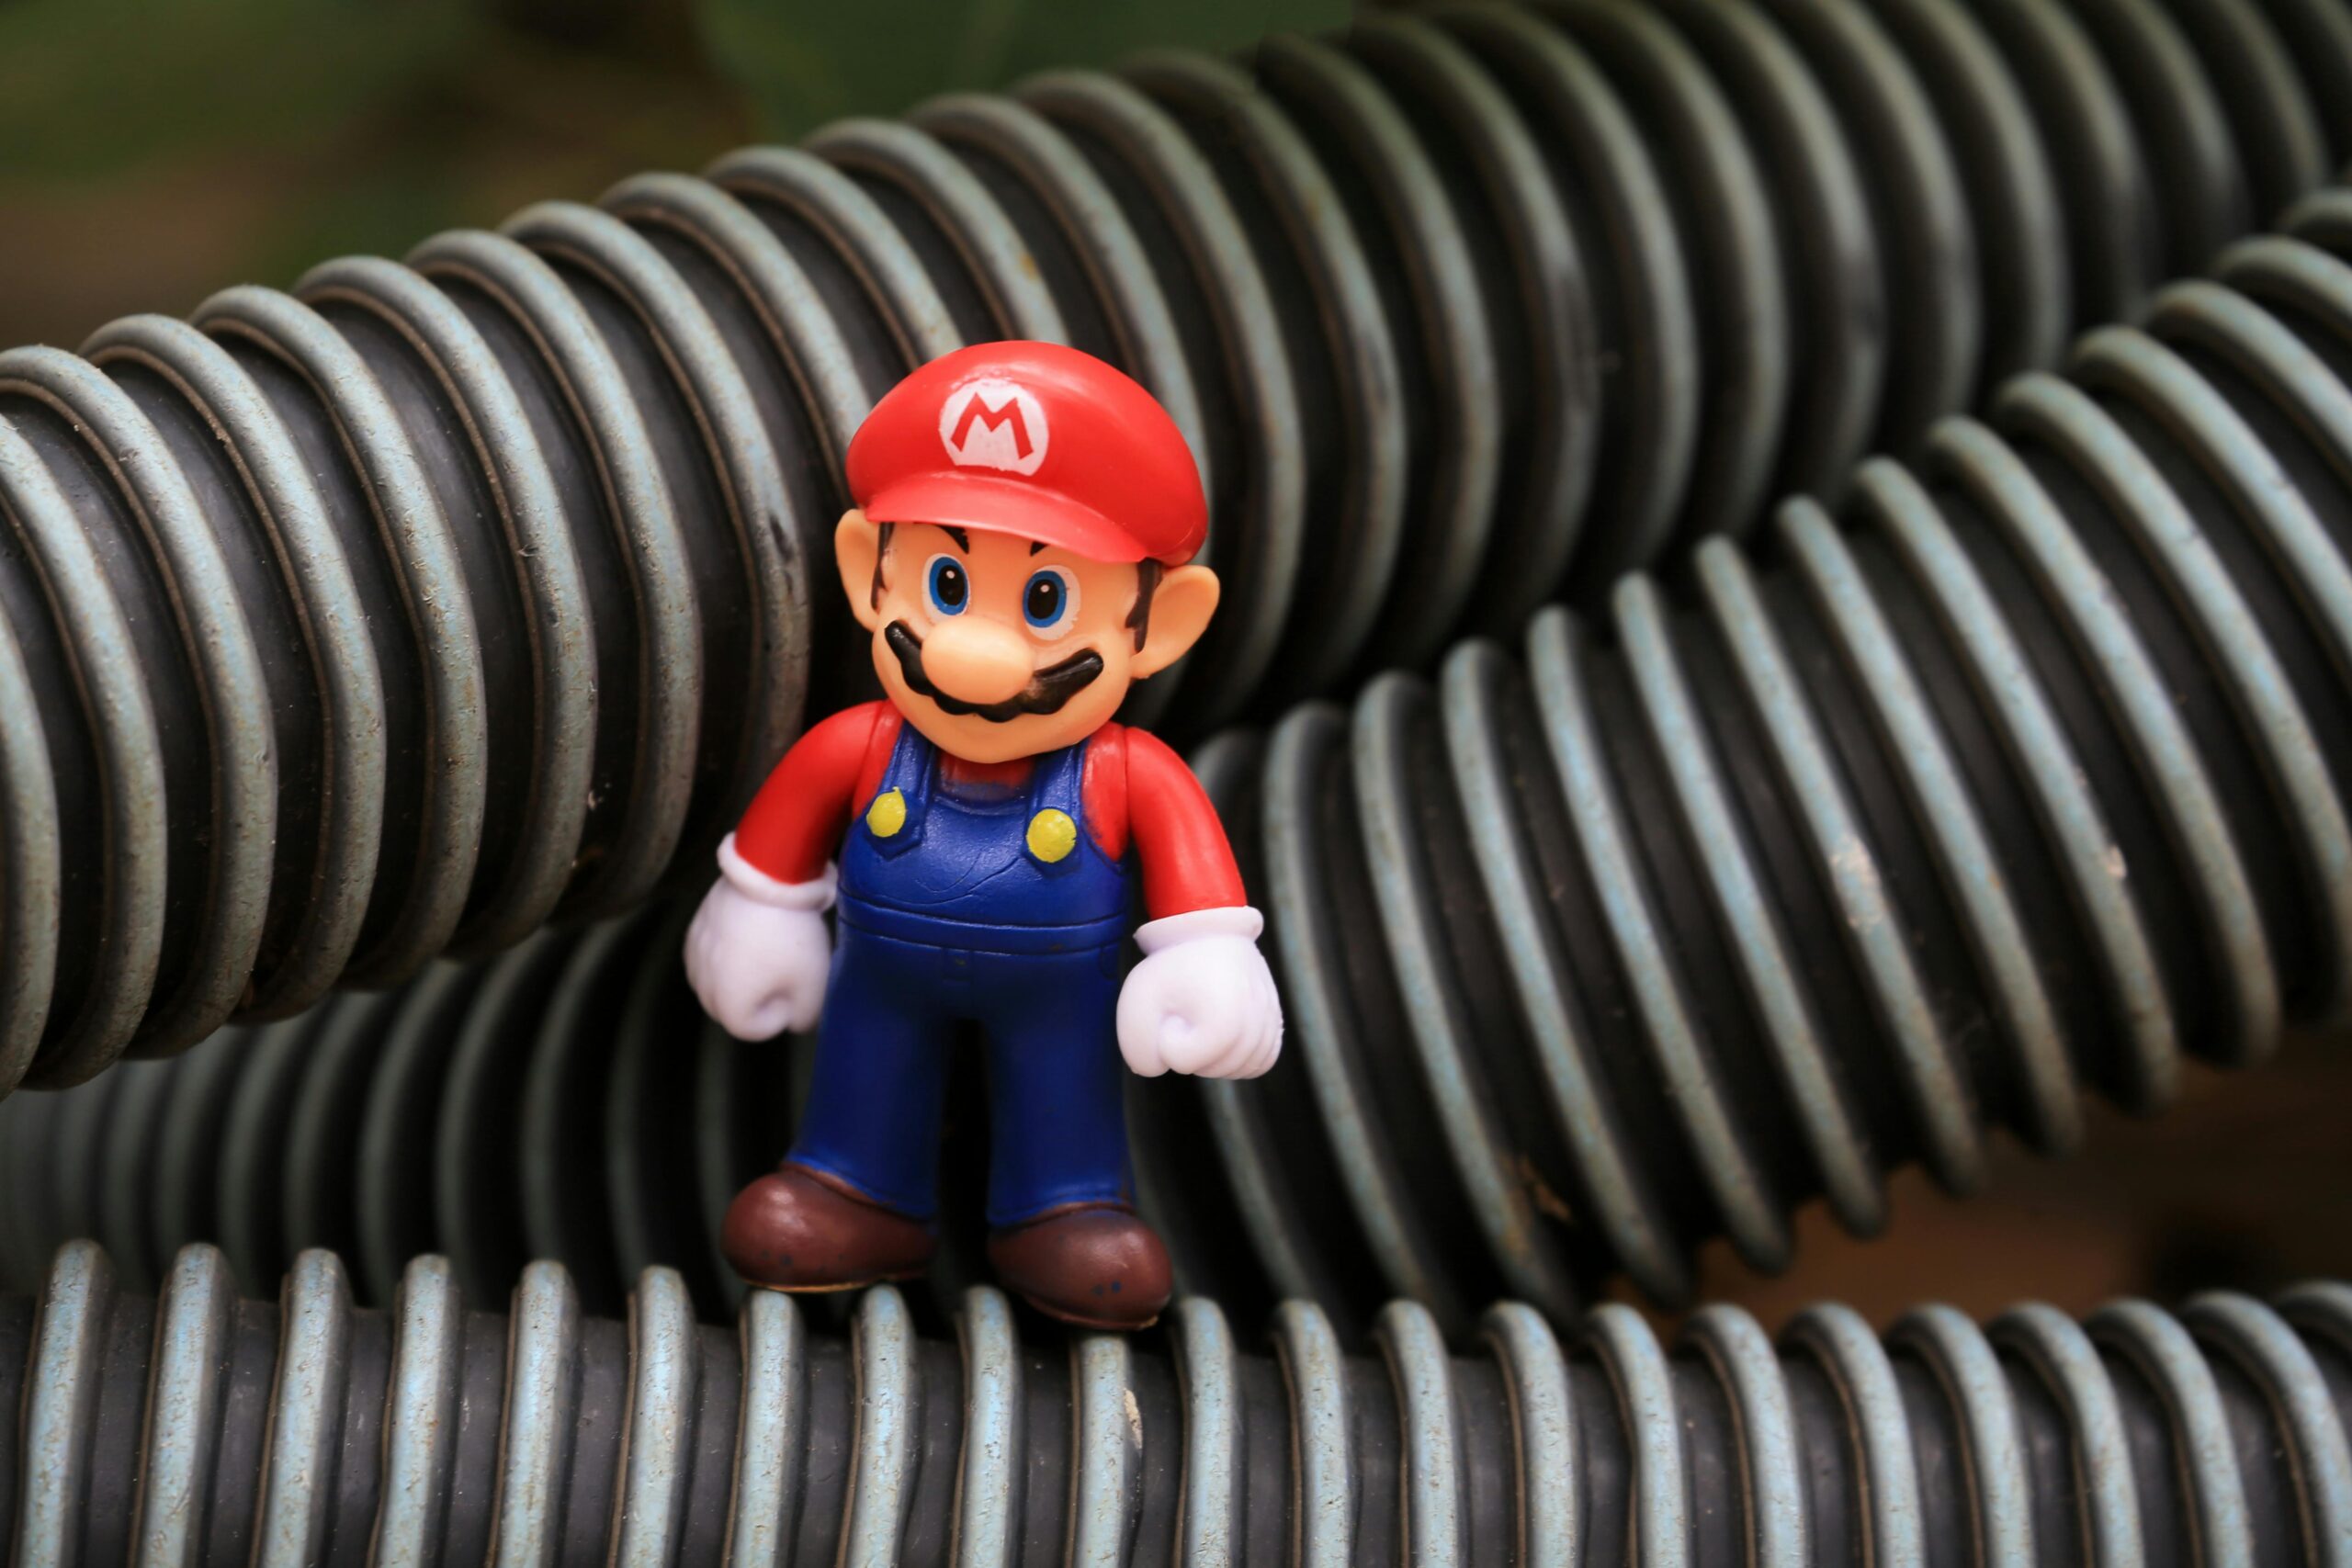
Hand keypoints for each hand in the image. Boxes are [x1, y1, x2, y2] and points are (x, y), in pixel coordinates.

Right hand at [683, 836, 835, 1040]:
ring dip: (738, 981)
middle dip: (756, 1001)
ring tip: (768, 955)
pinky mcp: (695, 929)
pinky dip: (724, 959)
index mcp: (727, 1002)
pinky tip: (749, 940)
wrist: (770, 874)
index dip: (779, 1014)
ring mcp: (695, 954)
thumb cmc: (792, 933)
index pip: (751, 1029)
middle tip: (785, 974)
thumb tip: (794, 1023)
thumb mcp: (814, 983)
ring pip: (714, 986)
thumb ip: (805, 1016)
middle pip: (727, 1010)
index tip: (794, 988)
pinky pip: (706, 960)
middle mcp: (702, 982)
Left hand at [1117, 906, 1283, 1079]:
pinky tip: (1223, 1040)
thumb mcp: (1138, 1002)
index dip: (1166, 1040)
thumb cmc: (1171, 964)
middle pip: (1215, 1069)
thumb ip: (1139, 1051)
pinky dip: (1242, 1059)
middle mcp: (1254, 1020)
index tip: (1168, 1010)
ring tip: (1201, 1026)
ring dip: (1215, 1058)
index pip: (1183, 1062)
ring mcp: (1269, 1017)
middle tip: (1183, 1014)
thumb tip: (1163, 1069)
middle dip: (1190, 1051)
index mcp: (1222, 1016)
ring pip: (1242, 1069)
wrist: (1207, 925)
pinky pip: (1263, 1060)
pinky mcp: (1276, 1016)